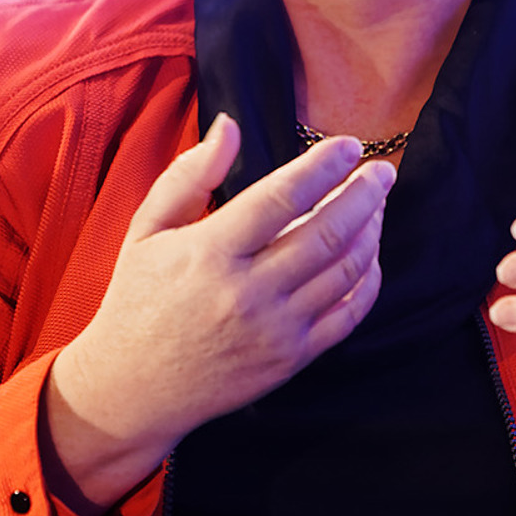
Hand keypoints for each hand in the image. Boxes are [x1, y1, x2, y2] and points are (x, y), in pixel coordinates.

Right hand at [44, 114, 390, 510]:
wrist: (134, 389)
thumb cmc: (138, 301)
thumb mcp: (147, 230)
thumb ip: (189, 175)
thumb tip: (230, 125)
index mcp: (209, 254)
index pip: (281, 198)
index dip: (322, 166)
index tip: (348, 145)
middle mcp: (247, 293)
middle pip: (325, 232)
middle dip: (364, 195)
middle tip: (382, 171)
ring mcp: (274, 330)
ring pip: (344, 270)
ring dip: (370, 231)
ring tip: (376, 204)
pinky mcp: (291, 359)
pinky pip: (347, 314)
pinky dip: (367, 279)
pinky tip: (369, 254)